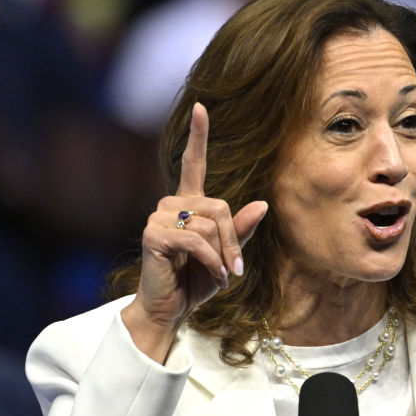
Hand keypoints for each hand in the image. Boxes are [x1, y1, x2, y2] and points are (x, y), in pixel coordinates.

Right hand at [122, 103, 267, 362]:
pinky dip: (212, 261)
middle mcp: (171, 204)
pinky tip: (214, 276)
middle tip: (235, 268)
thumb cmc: (198, 281)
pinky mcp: (153, 234)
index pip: (192, 163)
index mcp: (189, 204)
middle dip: (234, 239)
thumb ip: (242, 230)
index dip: (198, 136)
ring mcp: (159, 218)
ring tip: (220, 274)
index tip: (201, 107)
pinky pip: (196, 240)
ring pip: (210, 225)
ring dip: (223, 255)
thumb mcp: (228, 255)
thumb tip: (262, 204)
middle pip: (220, 207)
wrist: (171, 308)